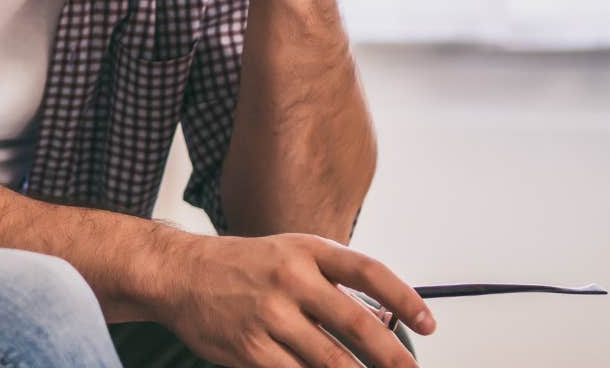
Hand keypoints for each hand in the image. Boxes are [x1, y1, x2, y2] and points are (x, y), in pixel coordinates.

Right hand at [161, 233, 435, 367]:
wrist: (180, 274)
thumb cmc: (242, 267)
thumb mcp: (289, 256)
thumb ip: (332, 283)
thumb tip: (382, 320)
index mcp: (306, 251)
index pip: (368, 272)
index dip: (404, 298)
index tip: (429, 323)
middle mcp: (291, 279)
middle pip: (357, 324)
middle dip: (393, 357)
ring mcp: (270, 315)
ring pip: (332, 361)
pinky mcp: (250, 349)